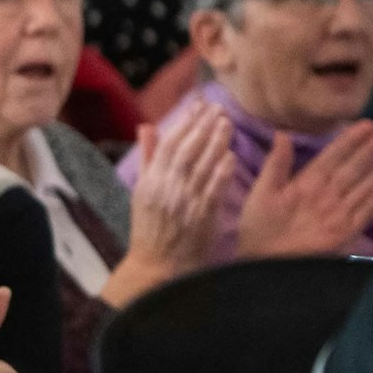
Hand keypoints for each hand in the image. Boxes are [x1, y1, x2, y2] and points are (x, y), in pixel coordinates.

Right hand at [105, 103, 234, 306]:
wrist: (158, 266)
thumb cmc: (150, 229)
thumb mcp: (142, 191)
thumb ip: (148, 158)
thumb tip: (147, 127)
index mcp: (150, 181)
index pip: (168, 145)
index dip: (184, 123)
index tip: (198, 106)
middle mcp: (166, 188)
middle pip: (186, 150)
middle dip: (202, 127)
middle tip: (218, 107)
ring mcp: (185, 202)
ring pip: (201, 166)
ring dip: (215, 143)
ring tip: (227, 123)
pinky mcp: (202, 216)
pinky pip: (213, 190)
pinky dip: (221, 172)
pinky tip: (230, 157)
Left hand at [237, 121, 372, 258]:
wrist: (259, 258)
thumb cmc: (258, 225)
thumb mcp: (263, 191)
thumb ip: (276, 164)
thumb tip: (282, 134)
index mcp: (307, 182)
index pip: (332, 157)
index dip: (349, 141)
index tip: (366, 125)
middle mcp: (326, 194)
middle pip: (354, 169)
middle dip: (372, 151)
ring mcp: (337, 212)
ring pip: (364, 187)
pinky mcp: (344, 231)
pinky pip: (365, 212)